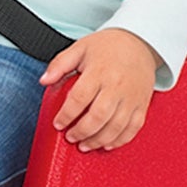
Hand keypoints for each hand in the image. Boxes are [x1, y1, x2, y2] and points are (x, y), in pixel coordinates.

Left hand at [43, 27, 157, 150]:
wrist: (140, 42)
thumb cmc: (109, 46)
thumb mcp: (80, 48)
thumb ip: (60, 64)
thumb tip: (44, 80)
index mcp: (100, 71)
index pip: (79, 98)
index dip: (66, 115)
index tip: (58, 124)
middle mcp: (117, 86)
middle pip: (98, 116)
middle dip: (81, 132)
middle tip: (71, 137)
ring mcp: (132, 97)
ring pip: (116, 126)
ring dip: (98, 140)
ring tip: (85, 145)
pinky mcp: (142, 105)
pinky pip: (133, 128)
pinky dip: (120, 140)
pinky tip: (107, 144)